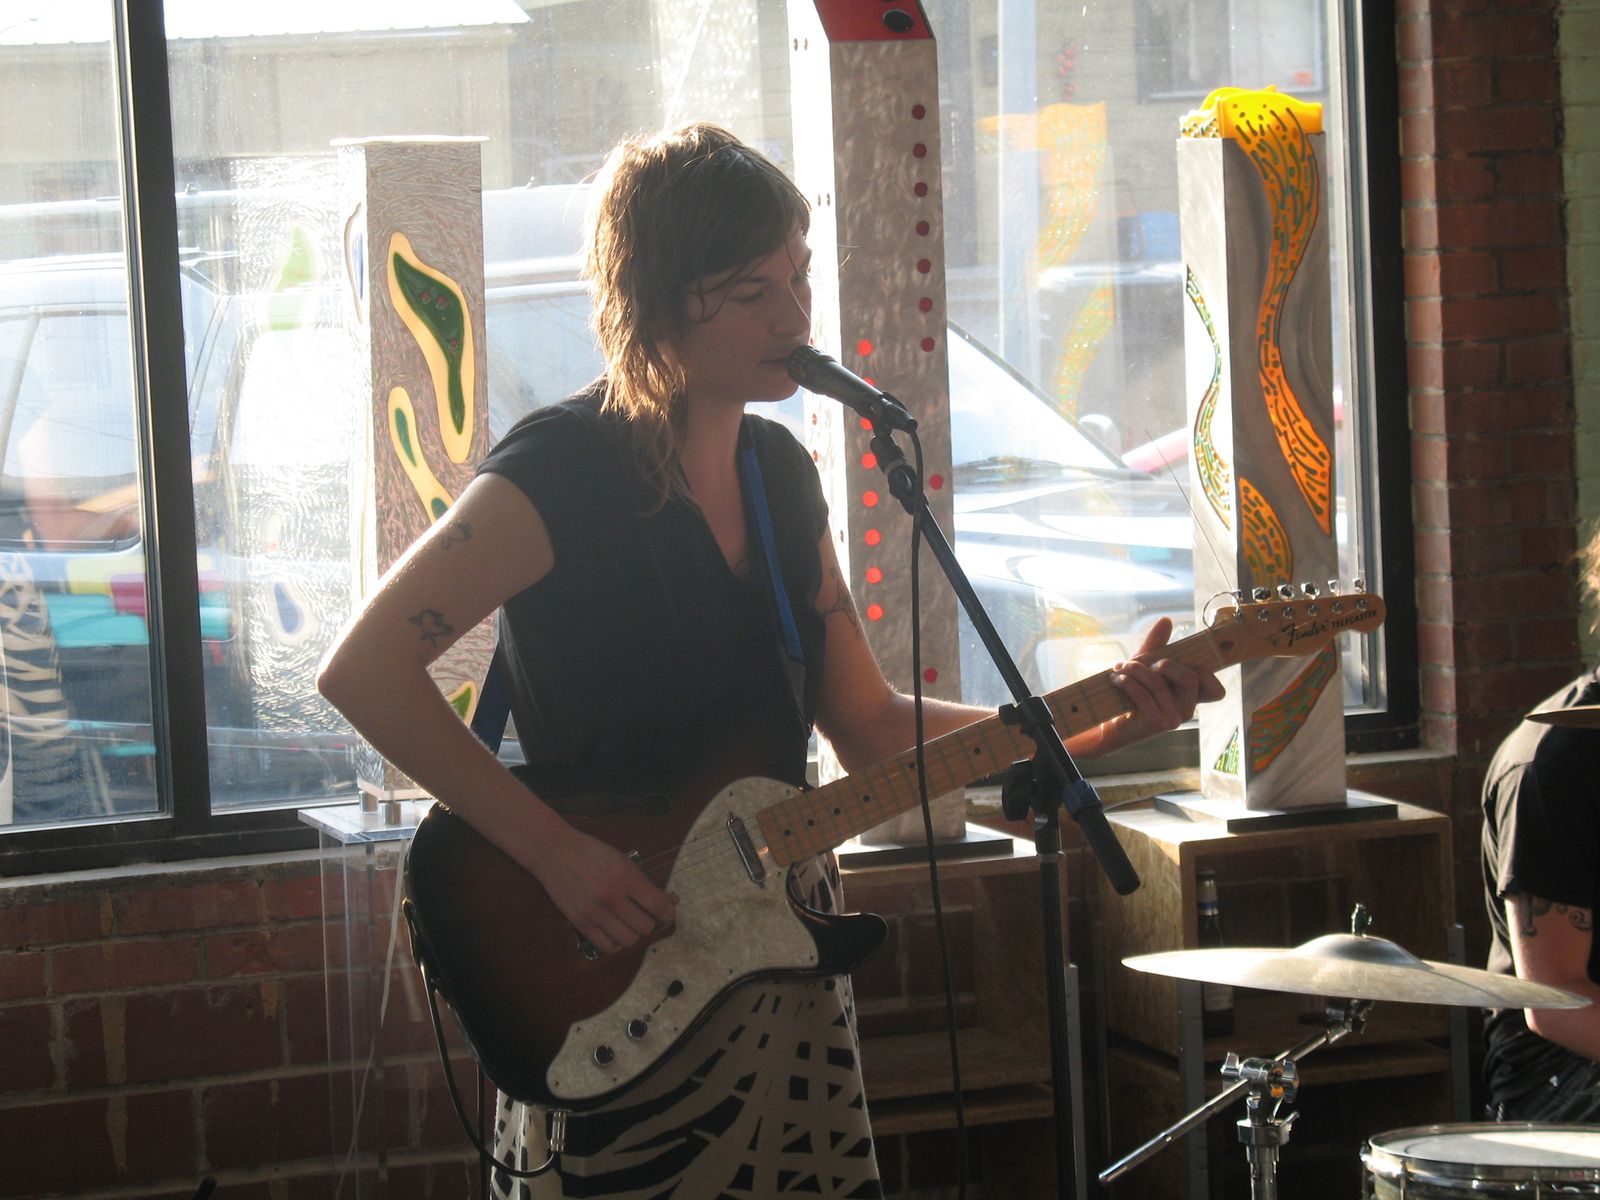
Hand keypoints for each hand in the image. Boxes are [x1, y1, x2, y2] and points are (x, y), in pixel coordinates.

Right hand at [531, 826, 676, 954]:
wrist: (555, 853)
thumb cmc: (591, 852)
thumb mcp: (622, 860)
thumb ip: (643, 882)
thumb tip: (668, 901)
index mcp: (625, 876)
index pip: (657, 905)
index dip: (668, 913)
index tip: (667, 913)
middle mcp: (611, 897)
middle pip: (645, 926)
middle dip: (649, 922)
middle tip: (644, 915)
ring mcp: (594, 912)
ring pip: (628, 940)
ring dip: (633, 934)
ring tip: (628, 923)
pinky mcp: (580, 923)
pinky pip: (607, 946)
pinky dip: (616, 943)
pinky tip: (614, 932)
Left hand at [1085, 617, 1225, 755]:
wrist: (1108, 722)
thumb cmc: (1130, 693)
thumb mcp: (1144, 665)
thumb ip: (1157, 645)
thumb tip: (1167, 620)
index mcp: (1190, 696)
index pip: (1216, 690)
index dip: (1207, 674)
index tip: (1178, 662)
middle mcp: (1187, 709)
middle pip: (1191, 678)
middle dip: (1164, 664)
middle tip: (1140, 662)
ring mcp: (1174, 719)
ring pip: (1161, 684)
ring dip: (1136, 670)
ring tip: (1119, 667)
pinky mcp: (1157, 724)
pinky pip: (1144, 696)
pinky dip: (1127, 683)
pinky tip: (1116, 679)